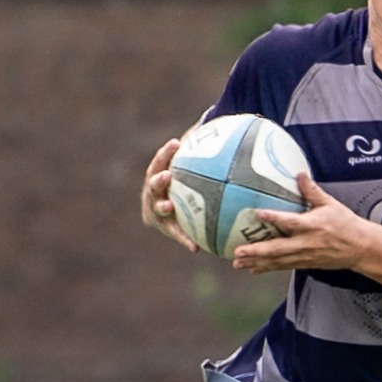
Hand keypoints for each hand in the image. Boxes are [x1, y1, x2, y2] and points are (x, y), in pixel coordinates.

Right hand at [141, 135, 198, 252]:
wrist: (170, 206)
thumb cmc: (187, 181)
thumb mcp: (192, 169)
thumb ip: (204, 155)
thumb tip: (228, 133)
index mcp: (159, 174)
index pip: (160, 160)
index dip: (166, 152)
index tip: (176, 143)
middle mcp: (153, 191)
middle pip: (153, 183)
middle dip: (159, 179)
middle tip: (168, 175)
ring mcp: (155, 209)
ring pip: (157, 209)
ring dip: (163, 208)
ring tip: (170, 207)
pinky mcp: (163, 226)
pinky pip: (175, 233)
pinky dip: (184, 239)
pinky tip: (195, 248)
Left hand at [231, 172, 371, 273]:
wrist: (359, 248)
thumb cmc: (345, 224)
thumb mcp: (331, 204)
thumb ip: (312, 191)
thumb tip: (299, 174)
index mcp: (313, 225)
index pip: (291, 222)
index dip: (275, 218)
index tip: (259, 214)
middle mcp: (306, 243)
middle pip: (278, 248)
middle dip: (257, 251)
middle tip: (238, 251)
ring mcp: (305, 256)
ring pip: (277, 261)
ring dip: (256, 262)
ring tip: (237, 262)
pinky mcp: (305, 263)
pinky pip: (283, 267)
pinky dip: (267, 268)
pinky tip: (252, 269)